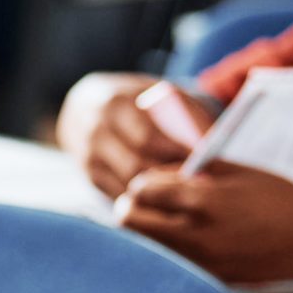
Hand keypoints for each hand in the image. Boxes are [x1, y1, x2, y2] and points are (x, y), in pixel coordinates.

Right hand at [60, 73, 215, 197]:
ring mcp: (88, 154)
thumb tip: (209, 142)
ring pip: (128, 183)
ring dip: (159, 191)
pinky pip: (119, 193)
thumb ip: (181, 111)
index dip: (176, 153)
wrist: (84, 107)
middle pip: (136, 164)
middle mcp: (96, 130)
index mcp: (115, 103)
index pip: (147, 137)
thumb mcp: (156, 94)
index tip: (204, 163)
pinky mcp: (89, 174)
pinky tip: (165, 197)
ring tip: (187, 191)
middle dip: (169, 176)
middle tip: (200, 184)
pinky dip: (144, 199)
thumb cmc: (134, 101)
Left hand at [114, 164, 292, 284]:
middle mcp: (197, 235)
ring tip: (160, 223)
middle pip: (130, 223)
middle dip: (131, 208)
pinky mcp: (211, 280)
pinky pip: (171, 266)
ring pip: (145, 249)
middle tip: (143, 203)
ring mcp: (202, 262)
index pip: (142, 190)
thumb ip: (192, 168)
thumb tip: (158, 172)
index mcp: (204, 201)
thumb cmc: (280, 199)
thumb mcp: (237, 170)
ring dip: (144, 234)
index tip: (150, 184)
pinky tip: (180, 243)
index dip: (141, 184)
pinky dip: (165, 254)